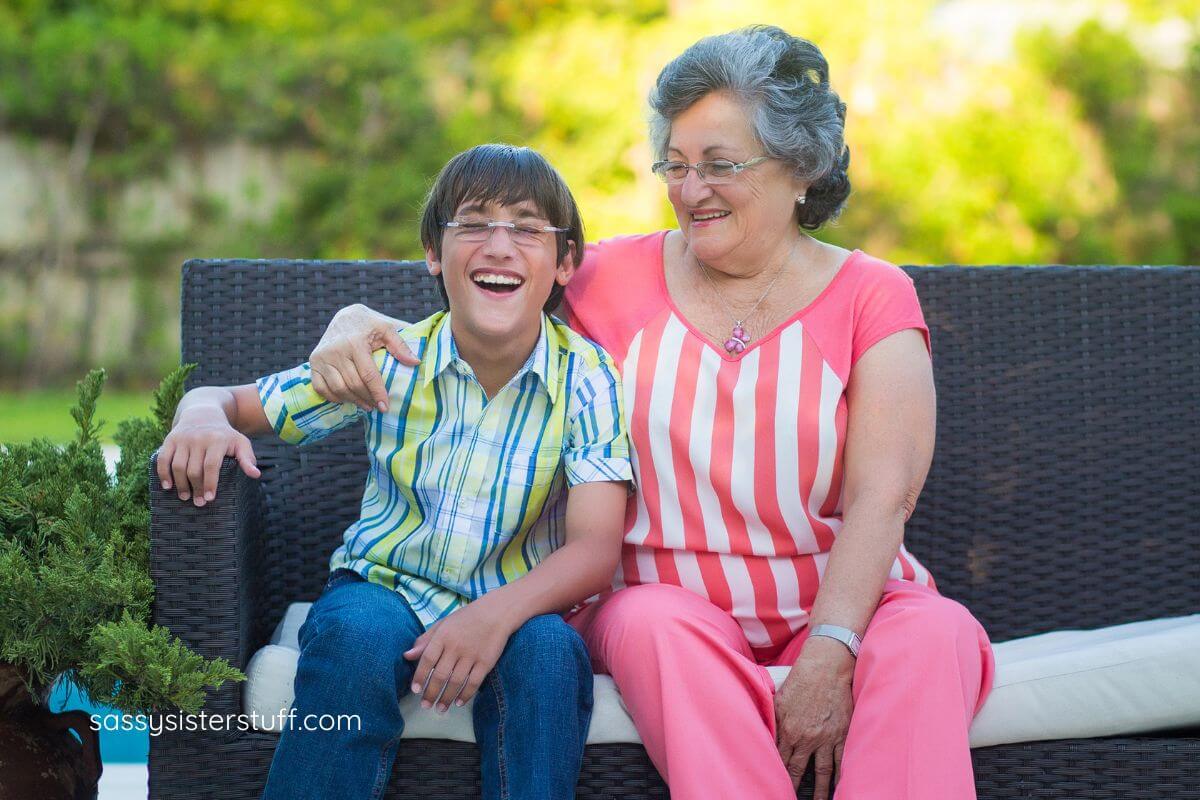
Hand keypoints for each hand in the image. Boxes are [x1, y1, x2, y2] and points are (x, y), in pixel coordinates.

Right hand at [157, 409, 260, 504]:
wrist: (203, 414)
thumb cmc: (224, 435)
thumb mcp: (240, 442)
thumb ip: (247, 458)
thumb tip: (255, 475)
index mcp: (218, 440)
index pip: (212, 465)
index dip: (210, 483)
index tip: (210, 498)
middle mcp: (199, 438)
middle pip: (194, 469)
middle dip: (196, 488)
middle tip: (199, 503)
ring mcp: (183, 439)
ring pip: (178, 466)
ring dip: (180, 484)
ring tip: (185, 497)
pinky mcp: (170, 440)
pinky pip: (163, 459)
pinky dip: (163, 473)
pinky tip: (167, 486)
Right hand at [309, 304, 415, 411]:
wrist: (344, 317)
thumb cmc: (369, 325)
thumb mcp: (387, 329)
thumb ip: (400, 345)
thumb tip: (415, 363)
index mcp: (354, 342)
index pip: (368, 375)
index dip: (377, 393)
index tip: (385, 406)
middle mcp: (335, 350)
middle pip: (353, 385)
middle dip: (367, 399)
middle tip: (377, 407)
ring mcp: (322, 357)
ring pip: (338, 389)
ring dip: (353, 401)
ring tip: (366, 405)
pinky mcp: (313, 362)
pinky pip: (321, 388)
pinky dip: (334, 397)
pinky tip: (347, 399)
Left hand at [404, 597, 514, 712]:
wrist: (497, 612)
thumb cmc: (466, 618)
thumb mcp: (443, 624)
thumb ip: (425, 640)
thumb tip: (407, 655)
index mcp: (443, 635)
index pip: (427, 659)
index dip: (420, 676)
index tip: (415, 690)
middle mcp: (456, 646)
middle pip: (440, 675)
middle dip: (431, 693)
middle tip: (425, 705)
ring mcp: (472, 655)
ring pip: (456, 682)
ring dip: (446, 698)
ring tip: (440, 709)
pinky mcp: (486, 662)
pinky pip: (474, 682)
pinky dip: (465, 695)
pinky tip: (458, 702)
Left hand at [774, 638, 854, 799]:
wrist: (828, 666)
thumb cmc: (802, 677)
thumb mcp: (780, 698)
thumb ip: (775, 720)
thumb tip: (768, 734)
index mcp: (788, 728)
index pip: (780, 758)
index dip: (777, 772)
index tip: (774, 783)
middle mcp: (807, 737)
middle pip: (798, 769)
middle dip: (794, 785)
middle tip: (791, 797)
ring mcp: (826, 737)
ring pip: (822, 771)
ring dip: (820, 789)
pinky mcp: (842, 733)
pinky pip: (841, 760)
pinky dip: (840, 774)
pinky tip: (839, 785)